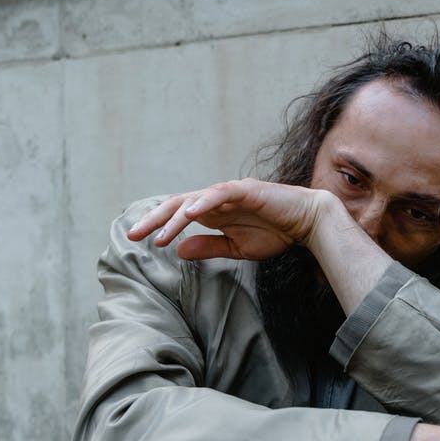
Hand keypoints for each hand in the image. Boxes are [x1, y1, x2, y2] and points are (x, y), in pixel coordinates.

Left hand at [127, 179, 335, 260]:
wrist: (307, 221)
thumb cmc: (274, 232)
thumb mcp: (236, 248)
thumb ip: (208, 247)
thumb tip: (178, 250)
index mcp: (212, 212)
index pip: (176, 216)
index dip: (156, 225)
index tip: (135, 240)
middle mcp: (215, 200)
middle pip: (177, 205)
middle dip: (154, 219)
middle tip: (132, 235)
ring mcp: (229, 193)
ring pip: (194, 200)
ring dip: (174, 218)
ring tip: (158, 235)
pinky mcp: (246, 190)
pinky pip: (221, 193)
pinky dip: (204, 202)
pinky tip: (189, 214)